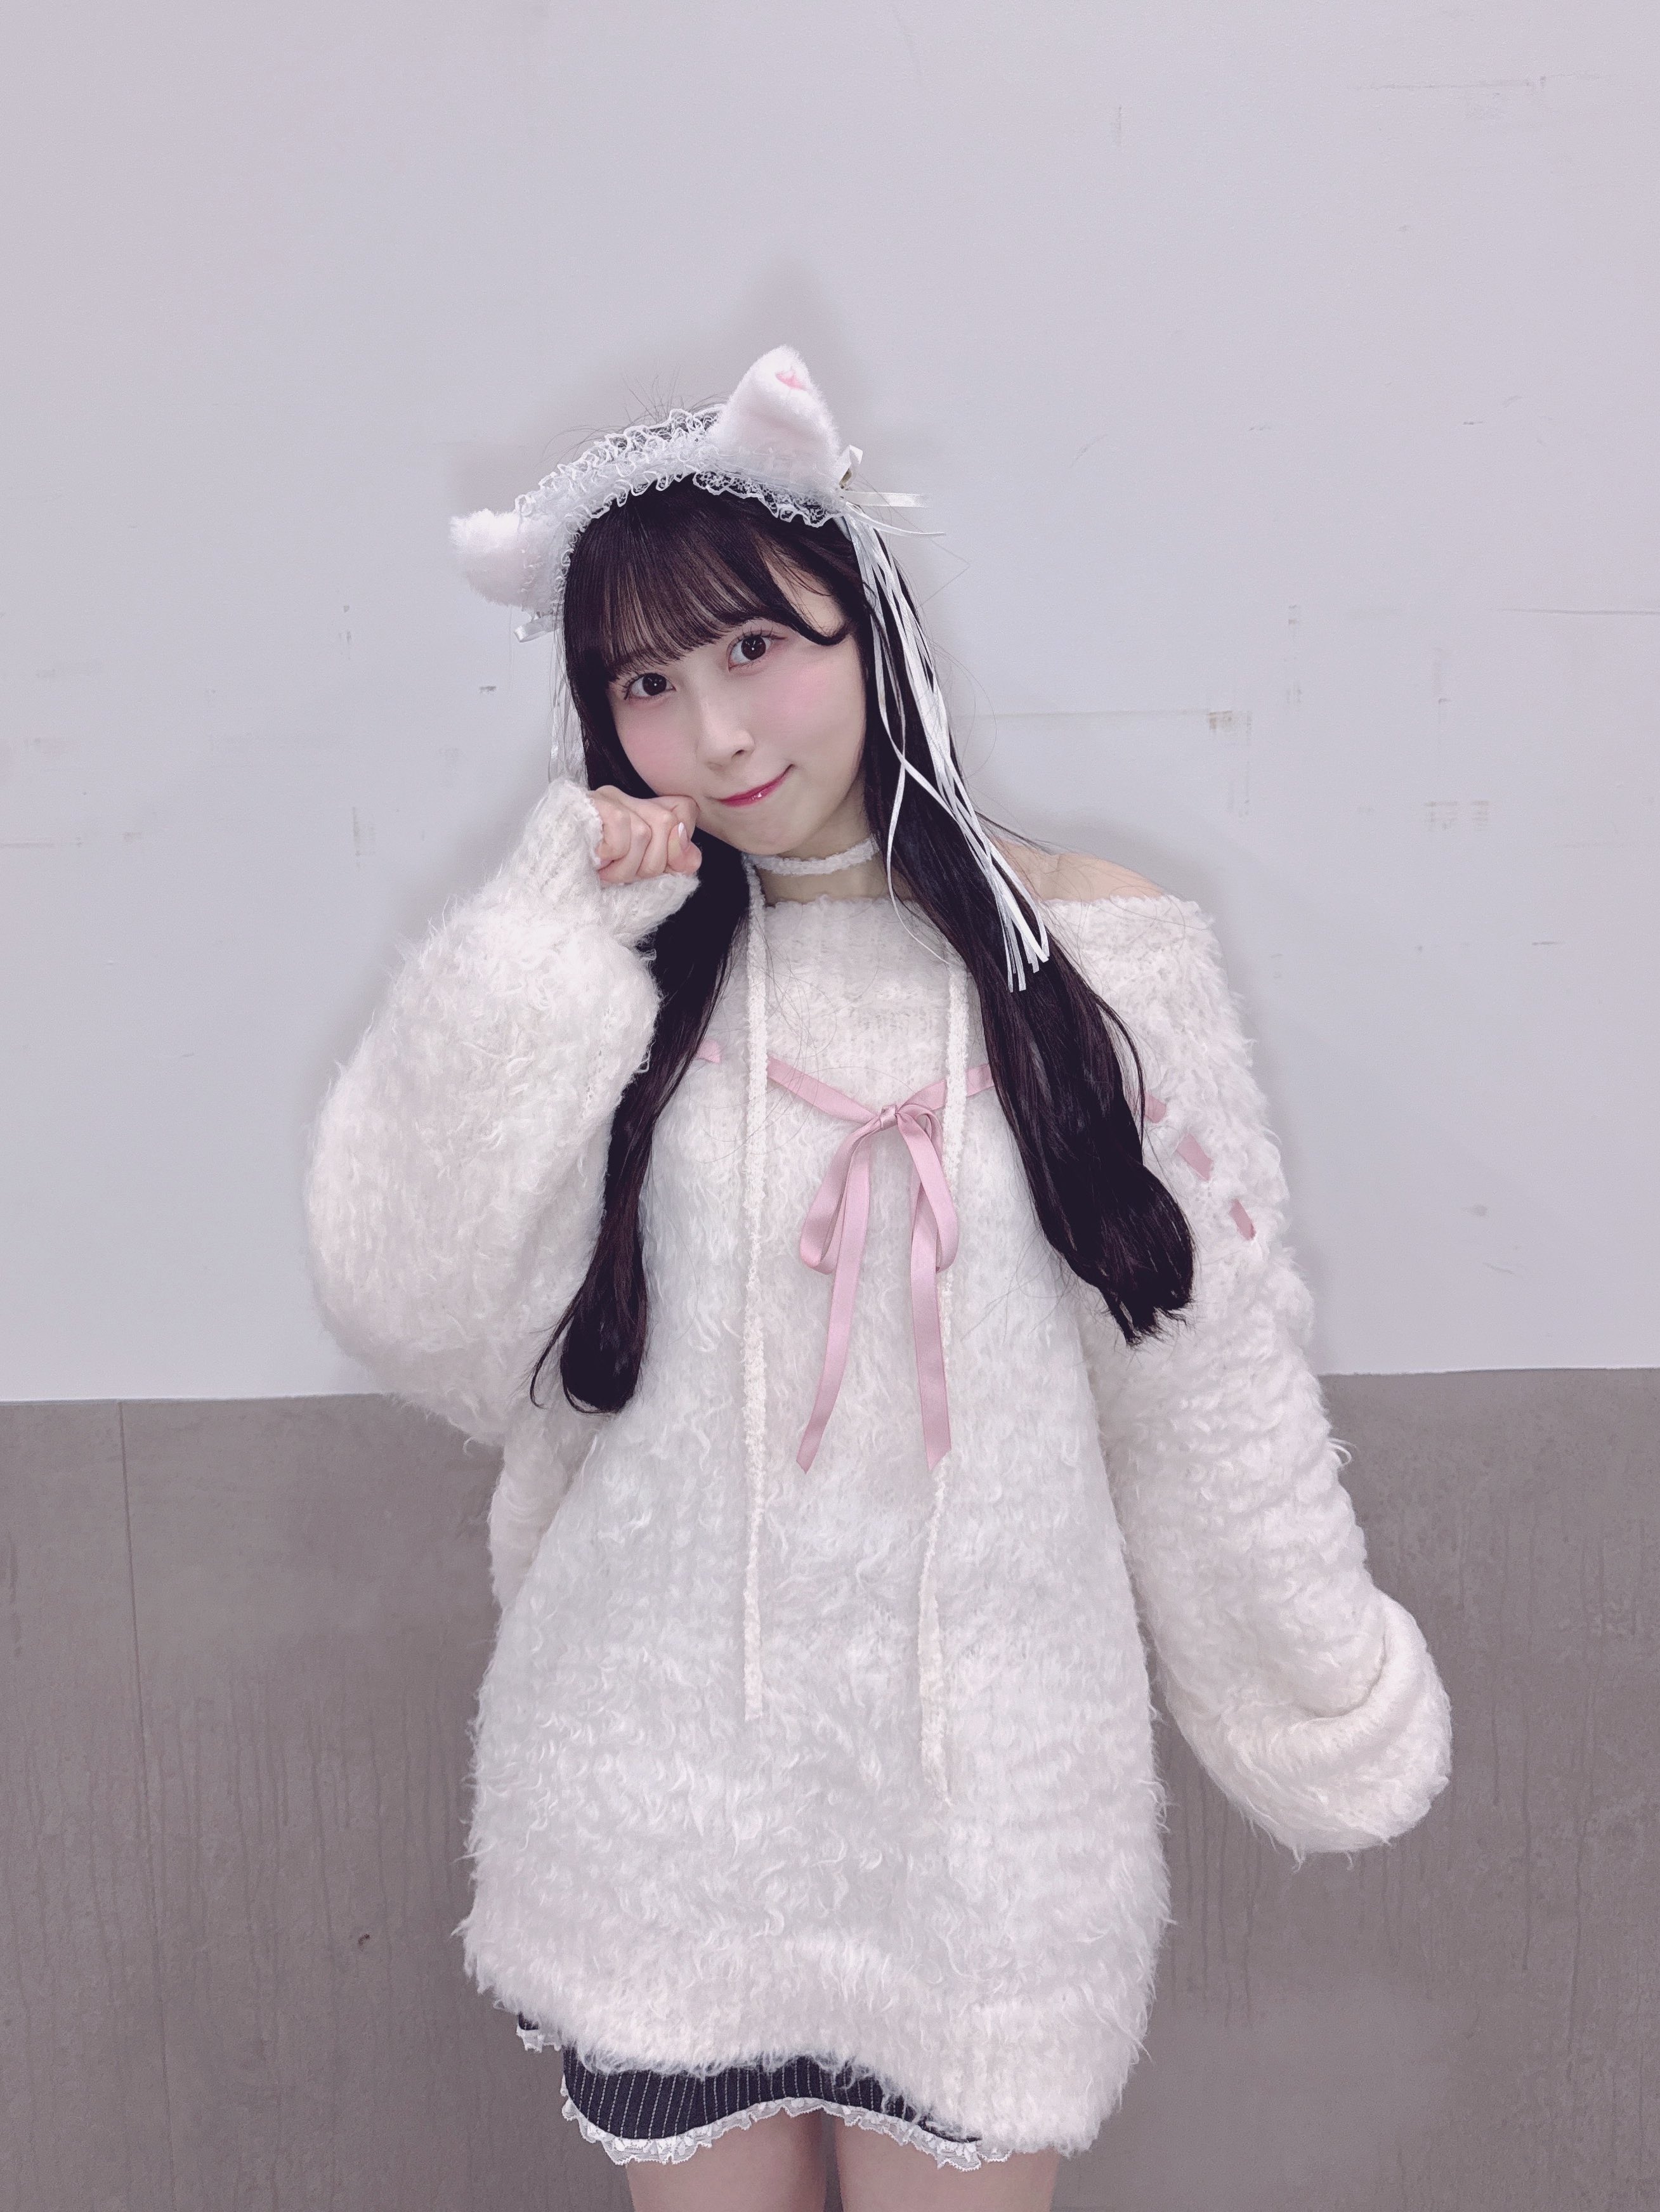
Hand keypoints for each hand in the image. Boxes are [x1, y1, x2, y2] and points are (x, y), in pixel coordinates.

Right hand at [588, 787, 702, 883]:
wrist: (548, 893)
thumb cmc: (590, 883)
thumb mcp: (641, 875)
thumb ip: (672, 862)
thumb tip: (690, 854)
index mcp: (638, 811)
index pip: (684, 809)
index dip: (679, 844)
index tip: (662, 867)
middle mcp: (623, 798)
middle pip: (668, 822)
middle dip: (651, 864)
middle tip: (623, 874)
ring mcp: (603, 798)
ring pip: (644, 831)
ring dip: (627, 868)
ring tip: (605, 872)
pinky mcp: (586, 804)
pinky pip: (622, 830)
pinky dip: (612, 857)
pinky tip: (595, 863)